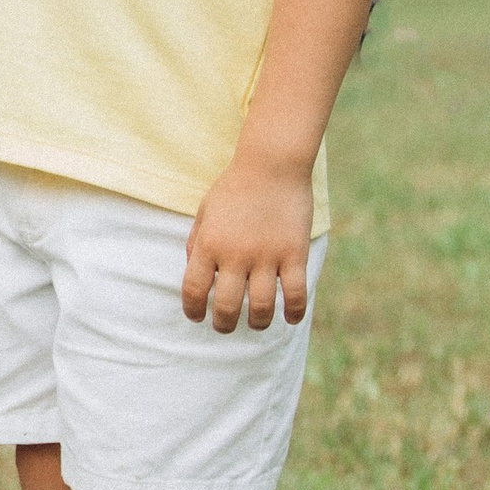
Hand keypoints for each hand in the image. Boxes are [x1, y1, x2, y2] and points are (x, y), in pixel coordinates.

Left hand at [180, 158, 312, 332]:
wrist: (271, 164)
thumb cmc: (235, 187)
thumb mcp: (205, 210)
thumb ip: (196, 242)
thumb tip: (193, 272)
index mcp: (209, 244)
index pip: (194, 290)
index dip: (193, 310)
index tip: (197, 316)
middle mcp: (235, 254)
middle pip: (227, 308)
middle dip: (224, 325)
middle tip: (226, 326)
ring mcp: (267, 256)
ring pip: (262, 307)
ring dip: (258, 323)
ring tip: (256, 323)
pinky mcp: (294, 254)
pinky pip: (295, 294)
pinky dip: (294, 312)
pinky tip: (290, 317)